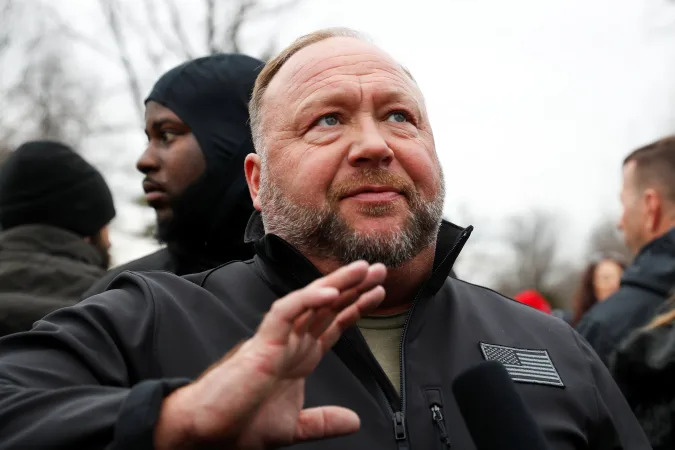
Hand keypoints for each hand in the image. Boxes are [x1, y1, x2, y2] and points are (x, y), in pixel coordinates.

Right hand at [155, 260, 386, 448]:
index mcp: (298, 358)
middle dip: (353, 287)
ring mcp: (277, 339)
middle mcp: (290, 343)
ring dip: (337, 283)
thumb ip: (322, 421)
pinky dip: (308, 300)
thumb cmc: (241, 425)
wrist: (210, 435)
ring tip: (363, 269)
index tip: (378, 293)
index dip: (355, 307)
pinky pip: (286, 312)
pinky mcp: (262, 343)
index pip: (332, 324)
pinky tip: (332, 292)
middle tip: (380, 268)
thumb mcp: (293, 426)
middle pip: (326, 306)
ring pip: (309, 301)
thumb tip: (353, 421)